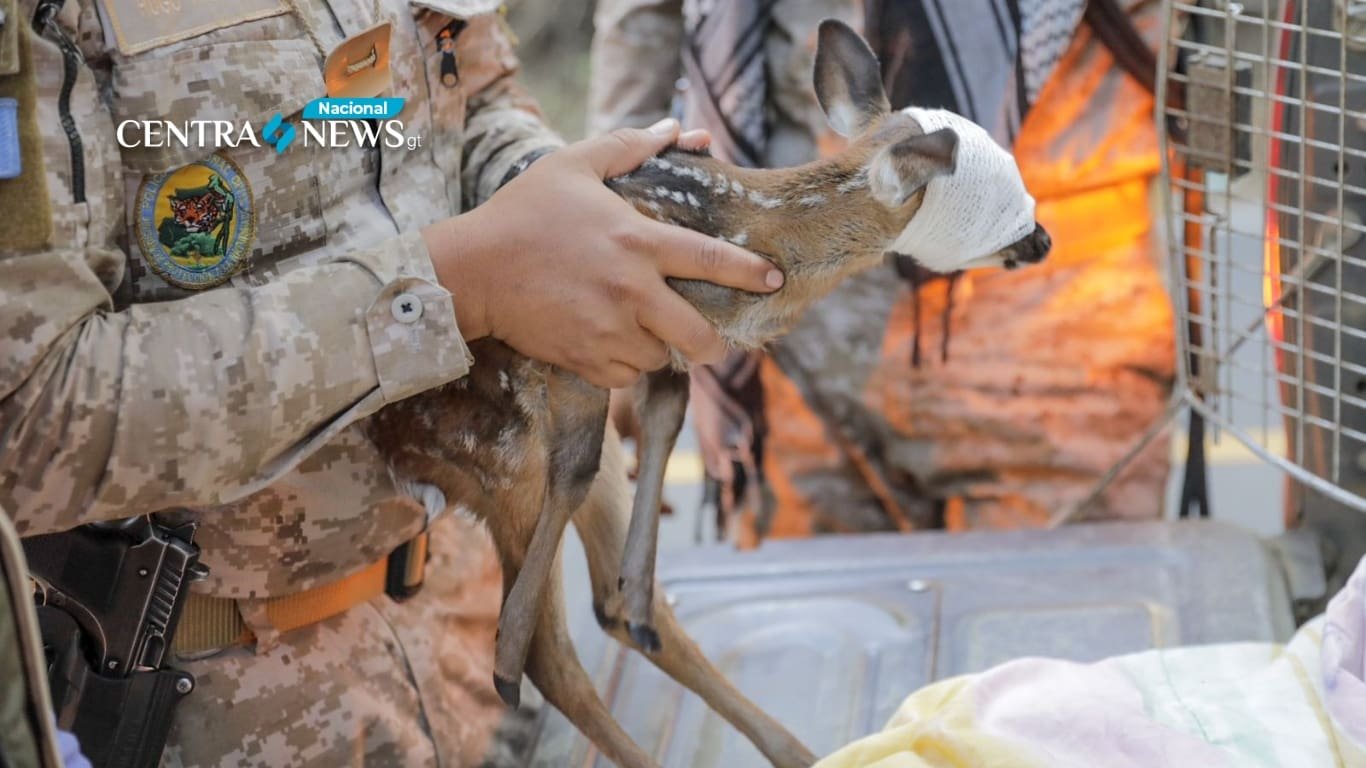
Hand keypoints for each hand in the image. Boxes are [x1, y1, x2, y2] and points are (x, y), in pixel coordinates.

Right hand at [425, 119, 783, 388]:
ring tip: (640, 333)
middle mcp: (633, 292)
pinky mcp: (585, 359)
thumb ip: (629, 146)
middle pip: (699, 337)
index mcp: (638, 242)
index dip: (750, 273)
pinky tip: (609, 345)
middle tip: (711, 341)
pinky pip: (624, 376)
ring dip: (657, 350)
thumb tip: (675, 129)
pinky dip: (622, 366)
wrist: (473, 270)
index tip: (774, 280)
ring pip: (659, 359)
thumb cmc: (523, 212)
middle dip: (713, 344)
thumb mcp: (574, 165)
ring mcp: (610, 330)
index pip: (712, 261)